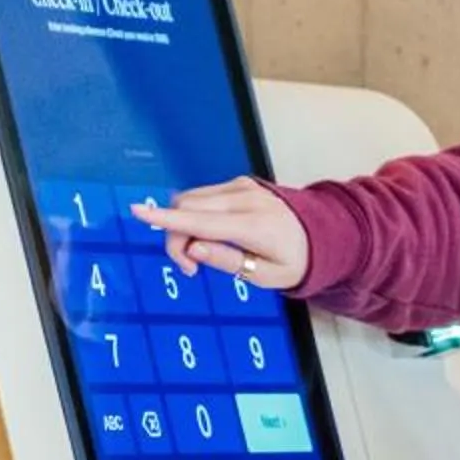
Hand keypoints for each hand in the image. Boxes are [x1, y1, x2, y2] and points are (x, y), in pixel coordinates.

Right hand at [130, 178, 310, 289]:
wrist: (321, 233)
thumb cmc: (294, 260)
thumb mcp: (266, 276)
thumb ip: (227, 261)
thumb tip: (193, 248)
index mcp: (254, 226)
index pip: (201, 221)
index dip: (166, 220)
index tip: (138, 212)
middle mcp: (246, 200)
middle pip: (186, 208)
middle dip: (175, 237)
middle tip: (191, 267)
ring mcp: (242, 187)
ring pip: (190, 199)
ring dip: (183, 226)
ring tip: (201, 252)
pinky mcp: (239, 183)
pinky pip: (202, 196)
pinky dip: (194, 215)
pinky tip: (210, 234)